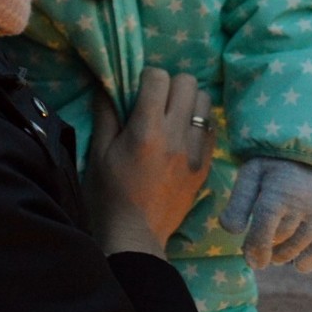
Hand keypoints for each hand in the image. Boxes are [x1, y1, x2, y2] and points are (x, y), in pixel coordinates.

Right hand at [84, 67, 213, 256]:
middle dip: (170, 84)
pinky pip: (211, 129)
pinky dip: (199, 124)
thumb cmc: (110, 193)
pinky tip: (183, 135)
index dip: (146, 76)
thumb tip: (107, 84)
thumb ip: (106, 113)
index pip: (159, 78)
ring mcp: (195, 152)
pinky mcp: (205, 166)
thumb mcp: (99, 151)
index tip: (138, 89)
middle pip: (188, 83)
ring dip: (188, 102)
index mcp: (146, 131)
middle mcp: (176, 136)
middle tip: (157, 101)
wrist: (135, 236)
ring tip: (173, 116)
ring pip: (205, 102)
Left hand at [219, 157, 311, 271]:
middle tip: (256, 242)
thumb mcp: (250, 176)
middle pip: (278, 239)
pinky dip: (302, 262)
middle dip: (264, 247)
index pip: (265, 225)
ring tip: (271, 246)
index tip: (249, 260)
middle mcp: (302, 205)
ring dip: (279, 255)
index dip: (256, 245)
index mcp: (278, 191)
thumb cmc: (270, 172)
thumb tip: (230, 230)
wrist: (306, 160)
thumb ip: (238, 202)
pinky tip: (294, 258)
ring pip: (294, 250)